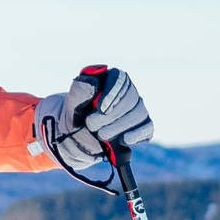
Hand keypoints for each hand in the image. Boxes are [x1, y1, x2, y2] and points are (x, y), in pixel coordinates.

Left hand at [37, 65, 152, 172]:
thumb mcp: (72, 103)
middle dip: (111, 115)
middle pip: (130, 98)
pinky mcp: (143, 126)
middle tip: (91, 125)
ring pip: (138, 114)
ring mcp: (137, 109)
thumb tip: (93, 83)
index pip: (120, 79)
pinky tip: (123, 140)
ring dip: (118, 127)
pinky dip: (136, 135)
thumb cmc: (77, 115)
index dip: (112, 93)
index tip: (100, 108)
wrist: (78, 137)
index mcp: (110, 78)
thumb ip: (79, 90)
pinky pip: (147, 128)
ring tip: (100, 135)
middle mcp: (128, 91)